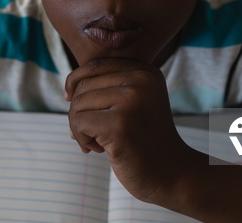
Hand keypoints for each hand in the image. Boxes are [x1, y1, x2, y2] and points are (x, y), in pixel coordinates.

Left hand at [65, 58, 189, 202]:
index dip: (76, 84)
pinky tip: (99, 150)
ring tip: (97, 143)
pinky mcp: (119, 125)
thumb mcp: (134, 104)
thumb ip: (109, 88)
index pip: (94, 66)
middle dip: (78, 112)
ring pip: (78, 105)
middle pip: (83, 86)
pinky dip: (82, 139)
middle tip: (91, 135)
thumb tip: (68, 88)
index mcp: (145, 71)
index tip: (74, 106)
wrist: (173, 175)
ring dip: (78, 128)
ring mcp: (131, 101)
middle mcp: (140, 80)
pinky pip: (79, 123)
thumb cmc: (145, 140)